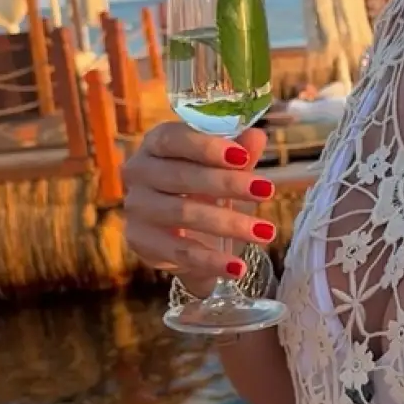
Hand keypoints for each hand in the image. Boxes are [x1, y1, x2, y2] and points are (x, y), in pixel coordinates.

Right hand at [122, 122, 273, 296]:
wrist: (187, 233)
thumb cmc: (206, 187)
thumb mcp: (226, 169)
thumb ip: (239, 153)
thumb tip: (257, 136)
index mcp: (157, 144)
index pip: (173, 139)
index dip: (207, 147)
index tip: (243, 158)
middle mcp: (139, 171)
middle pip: (181, 176)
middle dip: (227, 184)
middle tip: (267, 191)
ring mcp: (136, 207)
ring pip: (183, 214)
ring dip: (228, 224)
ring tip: (265, 232)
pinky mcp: (140, 240)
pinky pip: (178, 252)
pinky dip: (211, 261)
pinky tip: (238, 267)